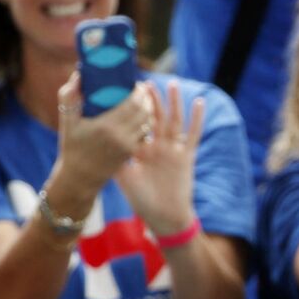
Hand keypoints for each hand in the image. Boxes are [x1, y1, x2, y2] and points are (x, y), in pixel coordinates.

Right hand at [54, 72, 150, 188]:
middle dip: (147, 98)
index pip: (133, 104)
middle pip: (144, 111)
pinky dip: (146, 123)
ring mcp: (129, 146)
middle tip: (142, 89)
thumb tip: (78, 74)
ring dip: (149, 110)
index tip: (137, 83)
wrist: (79, 177)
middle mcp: (121, 137)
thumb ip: (69, 96)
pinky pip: (145, 133)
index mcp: (107, 126)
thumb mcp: (66, 120)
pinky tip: (141, 116)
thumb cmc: (71, 146)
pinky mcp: (132, 153)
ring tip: (144, 100)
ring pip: (148, 122)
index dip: (140, 92)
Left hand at [115, 81, 203, 236]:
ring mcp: (173, 150)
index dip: (131, 109)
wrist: (164, 217)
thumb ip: (115, 160)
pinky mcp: (186, 156)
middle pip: (154, 117)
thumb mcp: (124, 179)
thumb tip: (99, 143)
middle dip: (149, 100)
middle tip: (143, 81)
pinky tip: (199, 102)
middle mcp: (157, 146)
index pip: (136, 123)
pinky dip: (197, 118)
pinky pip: (193, 134)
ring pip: (173, 120)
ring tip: (170, 83)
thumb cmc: (143, 201)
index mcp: (141, 150)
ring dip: (172, 102)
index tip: (123, 93)